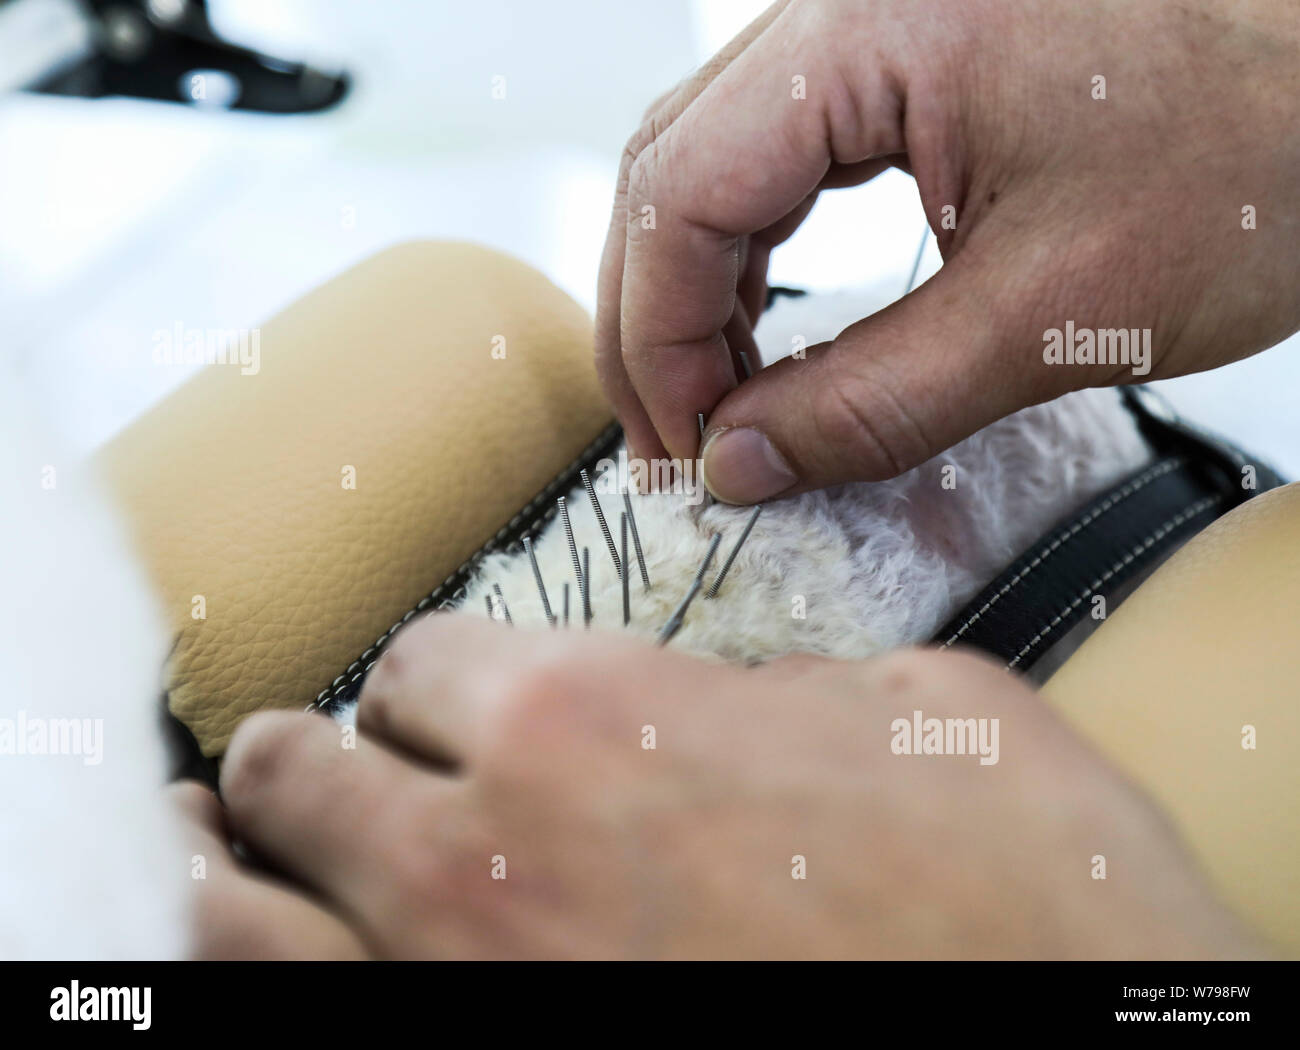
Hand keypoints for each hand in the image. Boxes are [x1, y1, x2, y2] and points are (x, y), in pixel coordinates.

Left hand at [176, 617, 1258, 957]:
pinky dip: (261, 967)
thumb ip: (761, 691)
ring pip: (238, 910)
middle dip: (315, 762)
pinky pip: (284, 1014)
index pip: (423, 661)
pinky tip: (272, 948)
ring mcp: (458, 985)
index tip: (449, 704)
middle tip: (320, 769)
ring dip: (232, 866)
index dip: (439, 679)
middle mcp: (487, 852)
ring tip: (229, 849)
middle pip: (306, 770)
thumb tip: (727, 708)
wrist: (1064, 1002)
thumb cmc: (1012, 886)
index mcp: (589, 718)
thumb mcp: (902, 706)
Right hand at [596, 0, 1299, 502]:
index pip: (679, 193)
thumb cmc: (1256, 155)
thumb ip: (872, 402)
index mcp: (874, 28)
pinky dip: (745, 251)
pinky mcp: (894, 51)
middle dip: (656, 321)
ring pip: (702, 160)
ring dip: (690, 289)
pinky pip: (769, 152)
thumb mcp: (1050, 314)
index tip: (685, 450)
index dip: (660, 341)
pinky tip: (760, 325)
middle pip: (666, 170)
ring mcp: (865, 20)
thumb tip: (741, 462)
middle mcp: (846, 3)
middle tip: (676, 440)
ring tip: (718, 400)